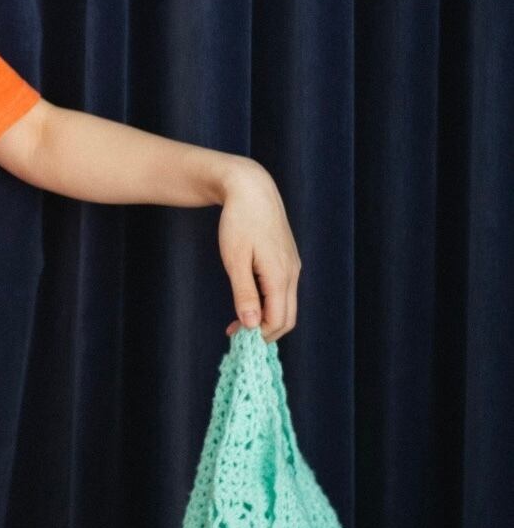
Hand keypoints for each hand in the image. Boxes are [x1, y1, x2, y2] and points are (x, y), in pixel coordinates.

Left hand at [218, 160, 301, 343]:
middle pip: (286, 317)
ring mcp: (292, 266)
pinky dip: (269, 303)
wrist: (251, 189)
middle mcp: (292, 273)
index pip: (277, 320)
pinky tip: (250, 302)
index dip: (258, 335)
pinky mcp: (287, 259)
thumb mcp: (235, 260)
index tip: (235, 339)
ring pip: (286, 305)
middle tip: (236, 335)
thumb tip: (252, 324)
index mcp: (280, 275)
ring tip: (238, 322)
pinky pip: (283, 291)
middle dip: (264, 331)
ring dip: (266, 318)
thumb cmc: (239, 222)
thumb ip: (245, 293)